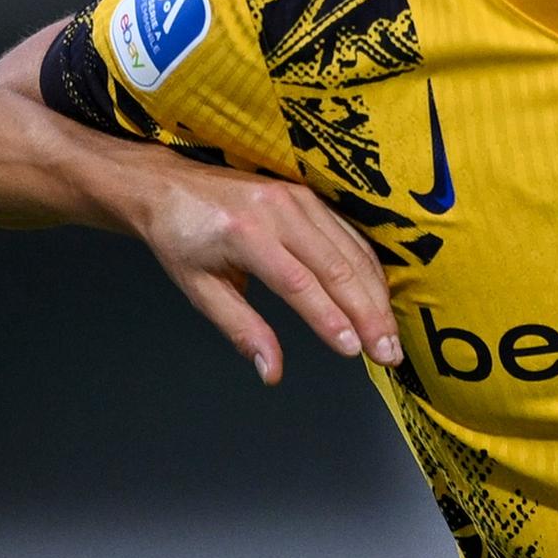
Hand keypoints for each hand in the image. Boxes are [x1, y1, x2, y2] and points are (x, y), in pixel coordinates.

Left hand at [96, 148, 402, 384]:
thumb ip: (241, 330)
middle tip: (388, 354)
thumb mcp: (199, 290)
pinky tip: (380, 299)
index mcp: (245, 233)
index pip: (298, 284)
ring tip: (389, 337)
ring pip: (352, 251)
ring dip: (376, 297)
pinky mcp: (309, 195)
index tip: (353, 351)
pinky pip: (350, 234)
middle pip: (336, 267)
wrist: (169, 185)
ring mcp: (298, 197)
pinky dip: (369, 270)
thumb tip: (272, 372)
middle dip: (367, 315)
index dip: (330, 320)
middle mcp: (278, 210)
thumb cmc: (180, 238)